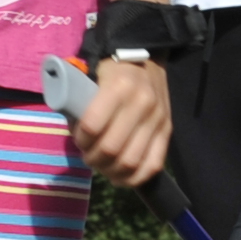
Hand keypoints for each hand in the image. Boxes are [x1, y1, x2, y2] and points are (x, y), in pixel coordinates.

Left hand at [72, 53, 172, 189]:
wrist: (148, 61)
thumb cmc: (113, 69)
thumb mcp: (91, 72)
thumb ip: (78, 98)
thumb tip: (73, 128)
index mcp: (119, 86)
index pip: (93, 125)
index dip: (81, 139)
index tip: (78, 139)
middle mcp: (142, 103)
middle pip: (111, 148)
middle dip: (93, 158)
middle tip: (87, 155)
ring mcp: (158, 119)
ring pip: (131, 162)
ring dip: (110, 170)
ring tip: (101, 165)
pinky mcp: (168, 131)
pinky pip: (153, 165)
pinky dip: (134, 178)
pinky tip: (120, 177)